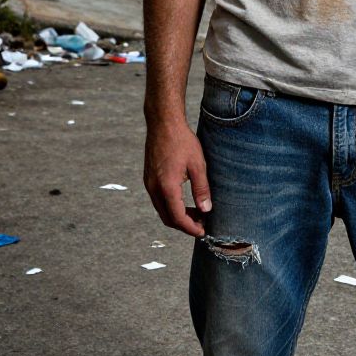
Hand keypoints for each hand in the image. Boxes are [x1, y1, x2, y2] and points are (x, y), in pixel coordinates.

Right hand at [143, 119, 211, 237]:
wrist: (163, 123)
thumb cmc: (182, 141)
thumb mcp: (198, 164)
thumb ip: (201, 189)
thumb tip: (206, 210)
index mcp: (167, 186)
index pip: (177, 218)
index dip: (191, 228)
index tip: (203, 231)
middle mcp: (154, 188)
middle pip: (168, 218)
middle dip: (184, 225)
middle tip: (202, 223)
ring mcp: (149, 183)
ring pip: (162, 210)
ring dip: (177, 216)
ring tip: (196, 212)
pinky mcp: (148, 178)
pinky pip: (158, 200)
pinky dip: (171, 206)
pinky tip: (184, 200)